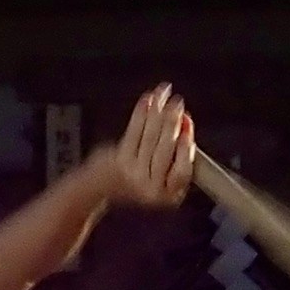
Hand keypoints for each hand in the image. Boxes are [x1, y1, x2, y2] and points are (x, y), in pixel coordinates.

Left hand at [91, 84, 197, 212]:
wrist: (102, 187)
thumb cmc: (136, 180)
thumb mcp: (164, 181)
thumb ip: (177, 160)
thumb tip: (185, 126)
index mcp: (167, 195)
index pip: (182, 171)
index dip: (186, 146)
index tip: (188, 123)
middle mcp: (150, 187)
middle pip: (166, 149)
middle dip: (173, 121)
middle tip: (178, 102)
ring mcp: (133, 174)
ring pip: (151, 137)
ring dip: (159, 111)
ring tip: (164, 94)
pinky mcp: (119, 160)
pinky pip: (134, 131)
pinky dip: (141, 113)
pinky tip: (147, 101)